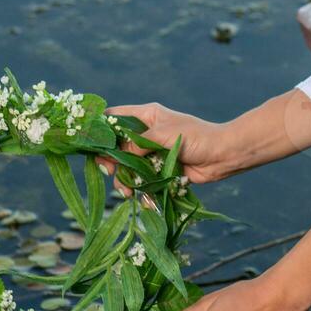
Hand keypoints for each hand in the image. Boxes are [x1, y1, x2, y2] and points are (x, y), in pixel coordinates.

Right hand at [100, 101, 239, 185]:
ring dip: (123, 178)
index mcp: (147, 115)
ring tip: (126, 190)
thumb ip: (137, 144)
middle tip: (108, 171)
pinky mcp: (159, 169)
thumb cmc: (196, 137)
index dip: (100, 127)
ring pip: (127, 165)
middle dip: (110, 159)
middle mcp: (146, 133)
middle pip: (117, 145)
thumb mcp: (163, 135)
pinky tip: (136, 195)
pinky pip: (140, 178)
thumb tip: (118, 156)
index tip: (86, 142)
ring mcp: (152, 152)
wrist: (223, 156)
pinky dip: (136, 186)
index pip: (116, 117)